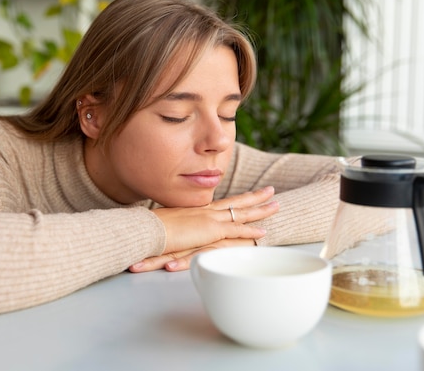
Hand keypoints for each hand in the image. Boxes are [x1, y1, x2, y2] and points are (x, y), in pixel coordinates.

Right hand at [130, 186, 278, 272]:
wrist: (146, 229)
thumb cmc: (150, 229)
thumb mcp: (166, 225)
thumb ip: (176, 228)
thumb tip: (176, 232)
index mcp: (196, 210)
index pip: (221, 202)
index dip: (235, 198)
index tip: (246, 195)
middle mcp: (205, 211)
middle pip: (235, 201)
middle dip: (255, 196)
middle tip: (271, 190)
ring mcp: (208, 219)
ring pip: (241, 212)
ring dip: (260, 210)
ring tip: (276, 205)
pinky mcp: (210, 230)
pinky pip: (235, 230)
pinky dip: (250, 231)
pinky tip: (263, 232)